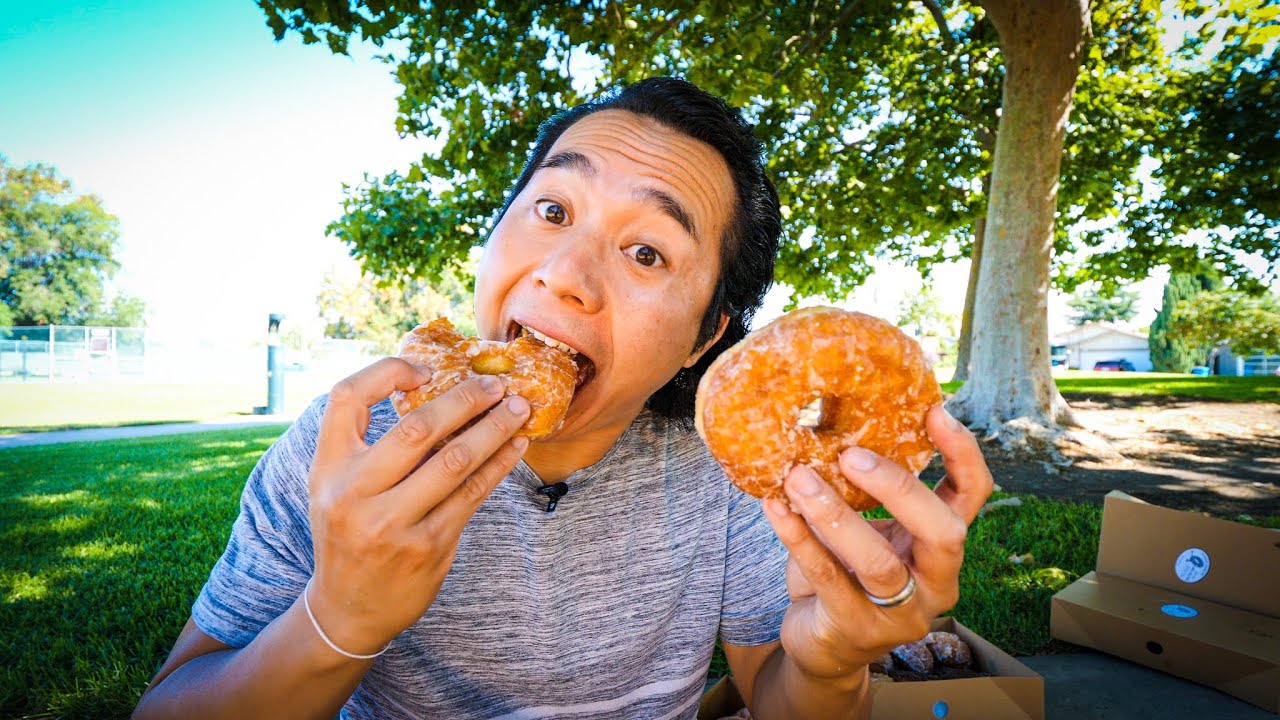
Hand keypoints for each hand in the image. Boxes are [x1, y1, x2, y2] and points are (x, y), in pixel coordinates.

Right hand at [305, 358, 530, 655]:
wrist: (348, 608)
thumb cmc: (349, 531)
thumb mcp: (335, 486)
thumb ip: (367, 444)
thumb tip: (430, 388)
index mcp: (327, 468)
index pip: (347, 397)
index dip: (386, 372)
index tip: (425, 370)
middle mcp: (354, 493)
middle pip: (418, 427)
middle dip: (466, 400)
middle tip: (496, 385)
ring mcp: (392, 523)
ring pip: (455, 460)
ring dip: (494, 428)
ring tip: (518, 409)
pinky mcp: (428, 547)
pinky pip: (473, 494)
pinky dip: (498, 464)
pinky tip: (514, 447)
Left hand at [761, 405, 993, 680]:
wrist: (824, 645)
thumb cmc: (848, 573)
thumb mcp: (869, 530)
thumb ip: (865, 493)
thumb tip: (832, 423)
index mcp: (943, 548)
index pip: (973, 497)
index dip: (962, 454)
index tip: (935, 411)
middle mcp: (936, 583)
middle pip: (943, 533)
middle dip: (898, 488)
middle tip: (850, 455)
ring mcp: (901, 614)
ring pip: (879, 564)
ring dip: (836, 515)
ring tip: (798, 478)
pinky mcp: (857, 630)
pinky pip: (828, 579)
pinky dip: (799, 540)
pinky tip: (775, 508)